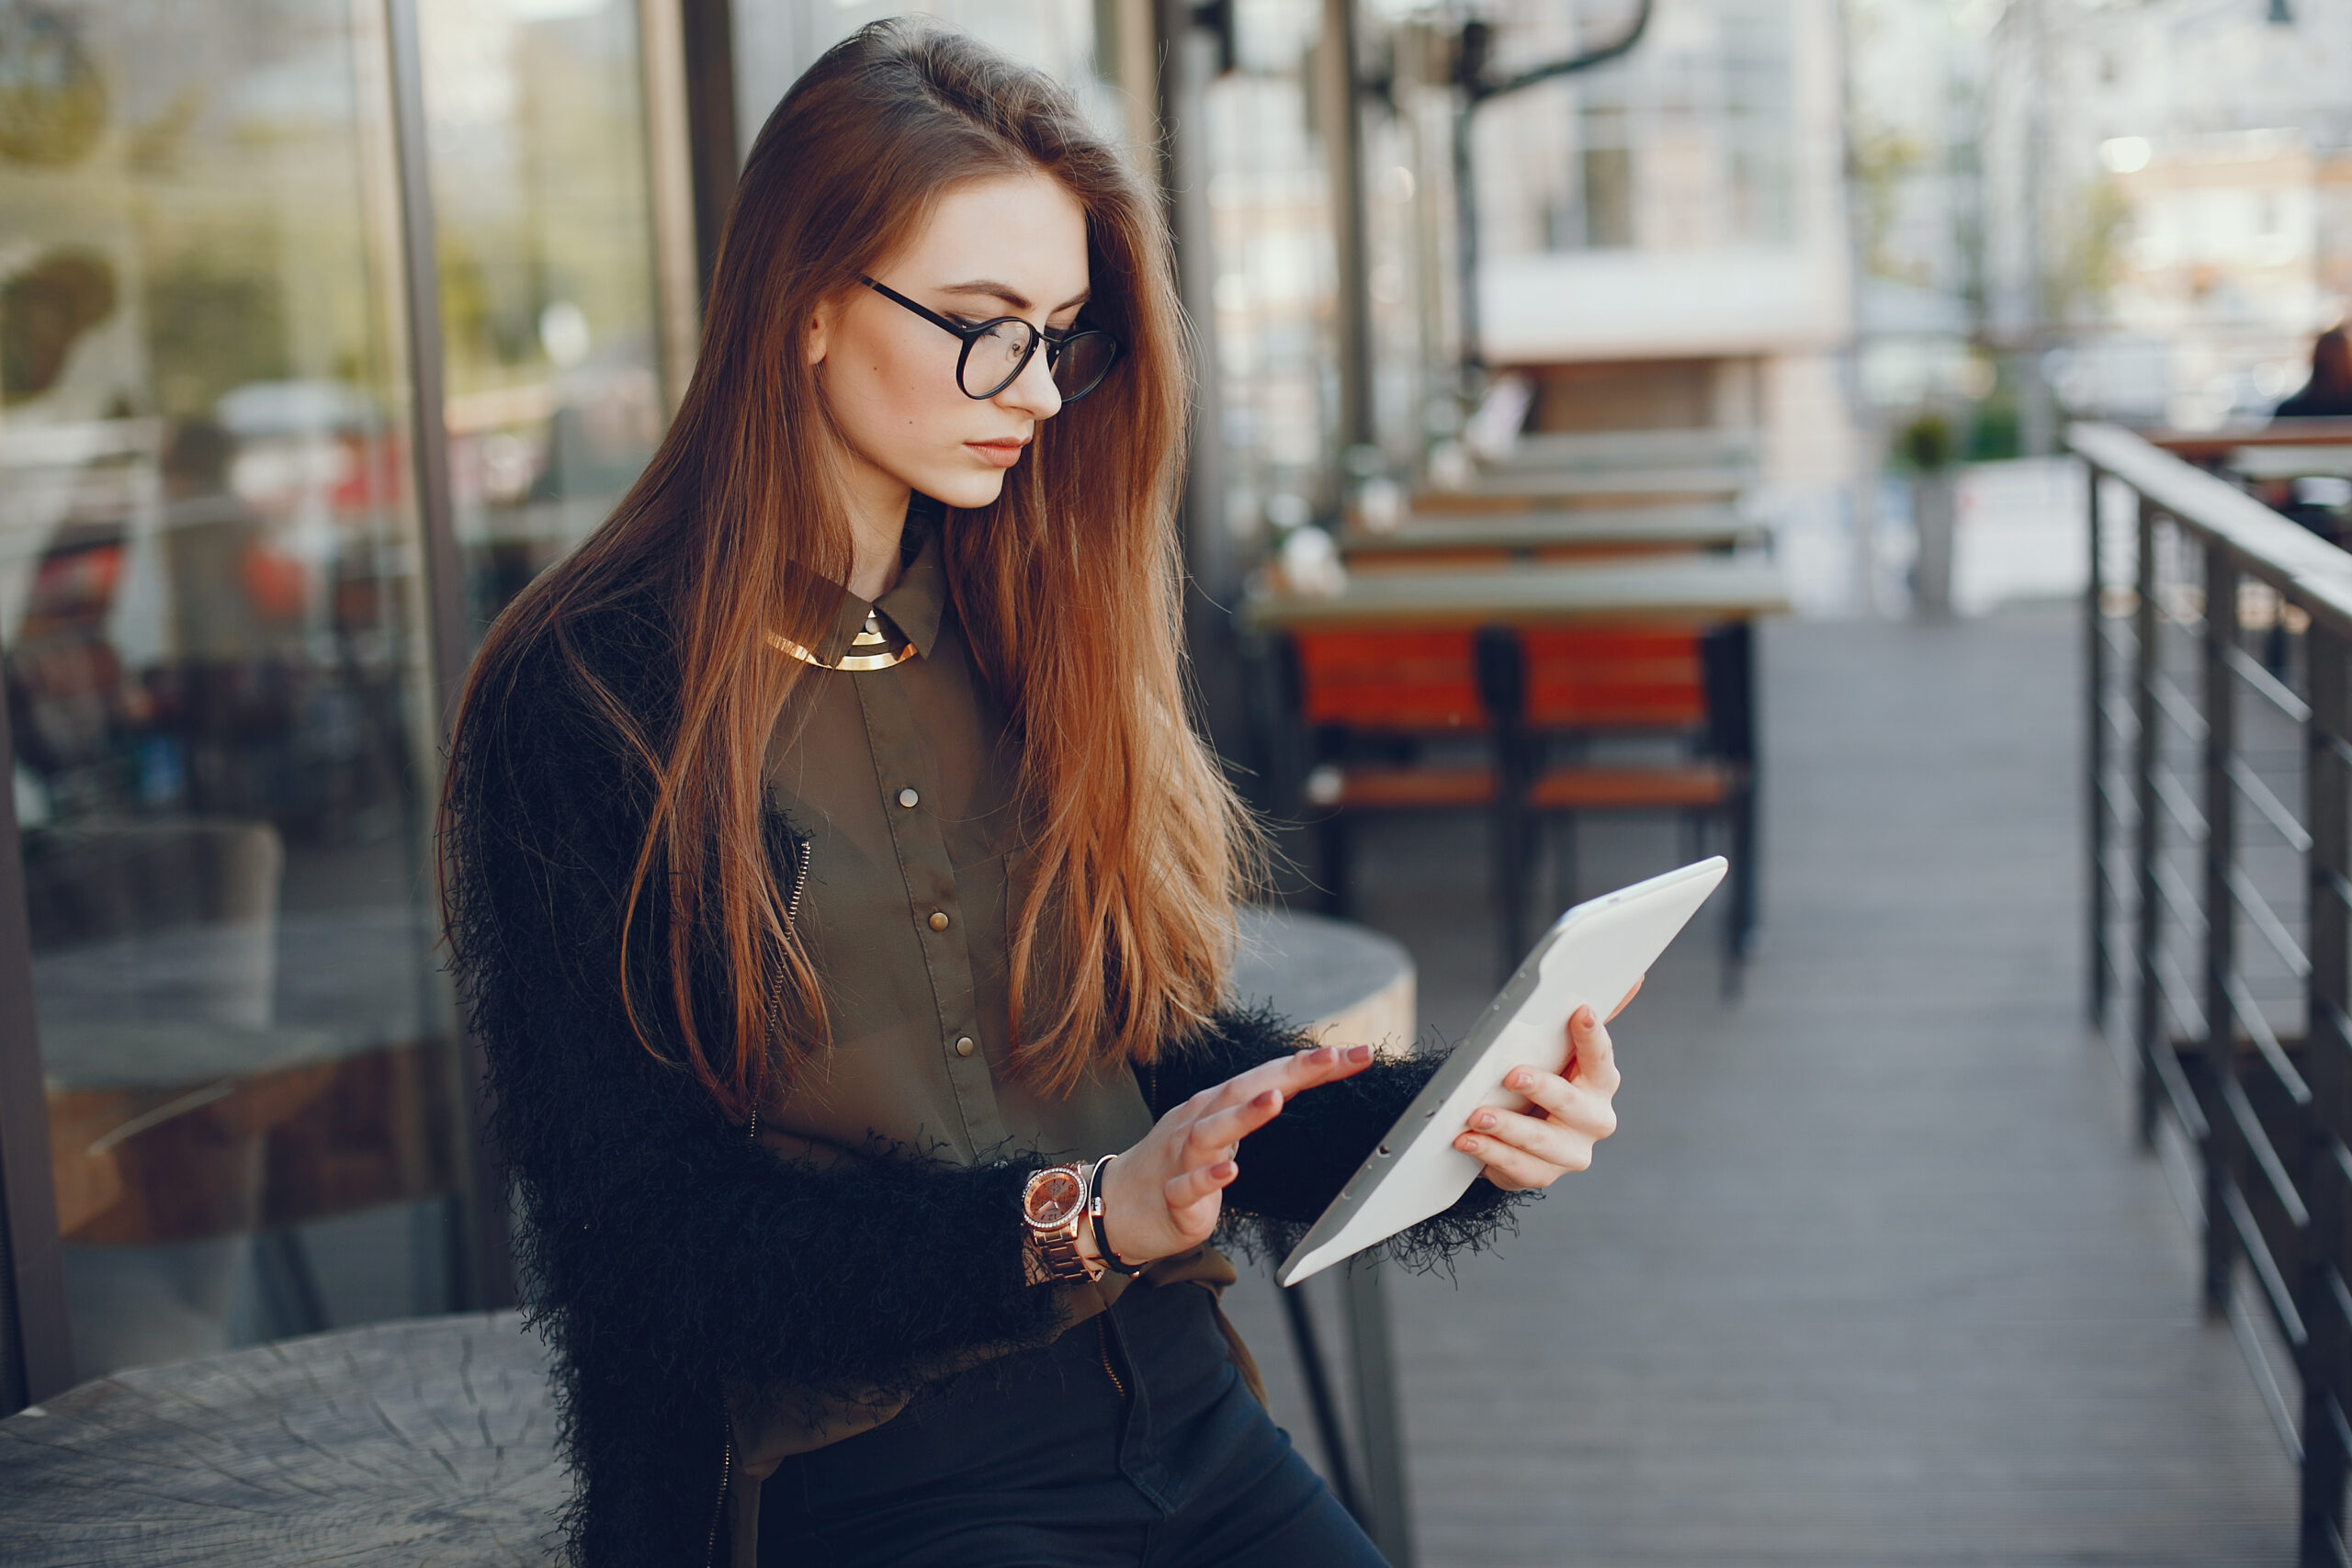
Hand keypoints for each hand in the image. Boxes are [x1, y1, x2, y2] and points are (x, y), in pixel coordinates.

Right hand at [1094, 1043, 1376, 1264]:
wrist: (1114, 1207)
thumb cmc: (1174, 1167)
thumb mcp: (1219, 1135)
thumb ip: (1252, 1112)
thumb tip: (1296, 1089)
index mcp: (1216, 1107)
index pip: (1270, 1077)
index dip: (1312, 1064)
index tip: (1358, 1053)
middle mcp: (1198, 1122)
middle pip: (1245, 1090)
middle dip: (1291, 1072)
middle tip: (1333, 1057)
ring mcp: (1181, 1158)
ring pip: (1212, 1132)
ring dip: (1244, 1115)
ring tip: (1275, 1101)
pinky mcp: (1172, 1198)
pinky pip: (1188, 1186)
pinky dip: (1208, 1179)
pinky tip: (1229, 1173)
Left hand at [1452, 978, 1636, 1191]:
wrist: (1526, 1135)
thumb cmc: (1546, 1080)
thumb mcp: (1560, 1050)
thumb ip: (1590, 1016)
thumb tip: (1634, 975)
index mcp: (1601, 1082)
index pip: (1601, 1056)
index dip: (1592, 1035)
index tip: (1580, 1011)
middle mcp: (1595, 1119)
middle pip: (1572, 1105)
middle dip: (1543, 1089)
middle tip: (1511, 1075)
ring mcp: (1572, 1152)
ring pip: (1542, 1142)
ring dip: (1507, 1128)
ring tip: (1475, 1116)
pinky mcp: (1544, 1174)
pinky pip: (1518, 1168)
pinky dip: (1490, 1154)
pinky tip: (1467, 1141)